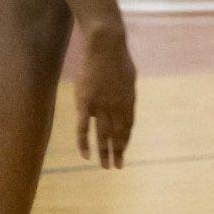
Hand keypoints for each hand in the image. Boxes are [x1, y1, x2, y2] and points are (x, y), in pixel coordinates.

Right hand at [73, 31, 137, 167]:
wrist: (105, 46)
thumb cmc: (117, 57)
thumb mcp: (129, 76)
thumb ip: (126, 91)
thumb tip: (126, 100)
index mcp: (128, 101)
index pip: (128, 126)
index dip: (125, 140)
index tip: (123, 151)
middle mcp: (117, 108)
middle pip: (117, 134)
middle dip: (118, 152)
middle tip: (117, 166)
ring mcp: (100, 107)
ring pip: (102, 135)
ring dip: (104, 152)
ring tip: (105, 166)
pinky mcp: (85, 104)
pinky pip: (83, 128)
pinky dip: (84, 143)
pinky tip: (86, 156)